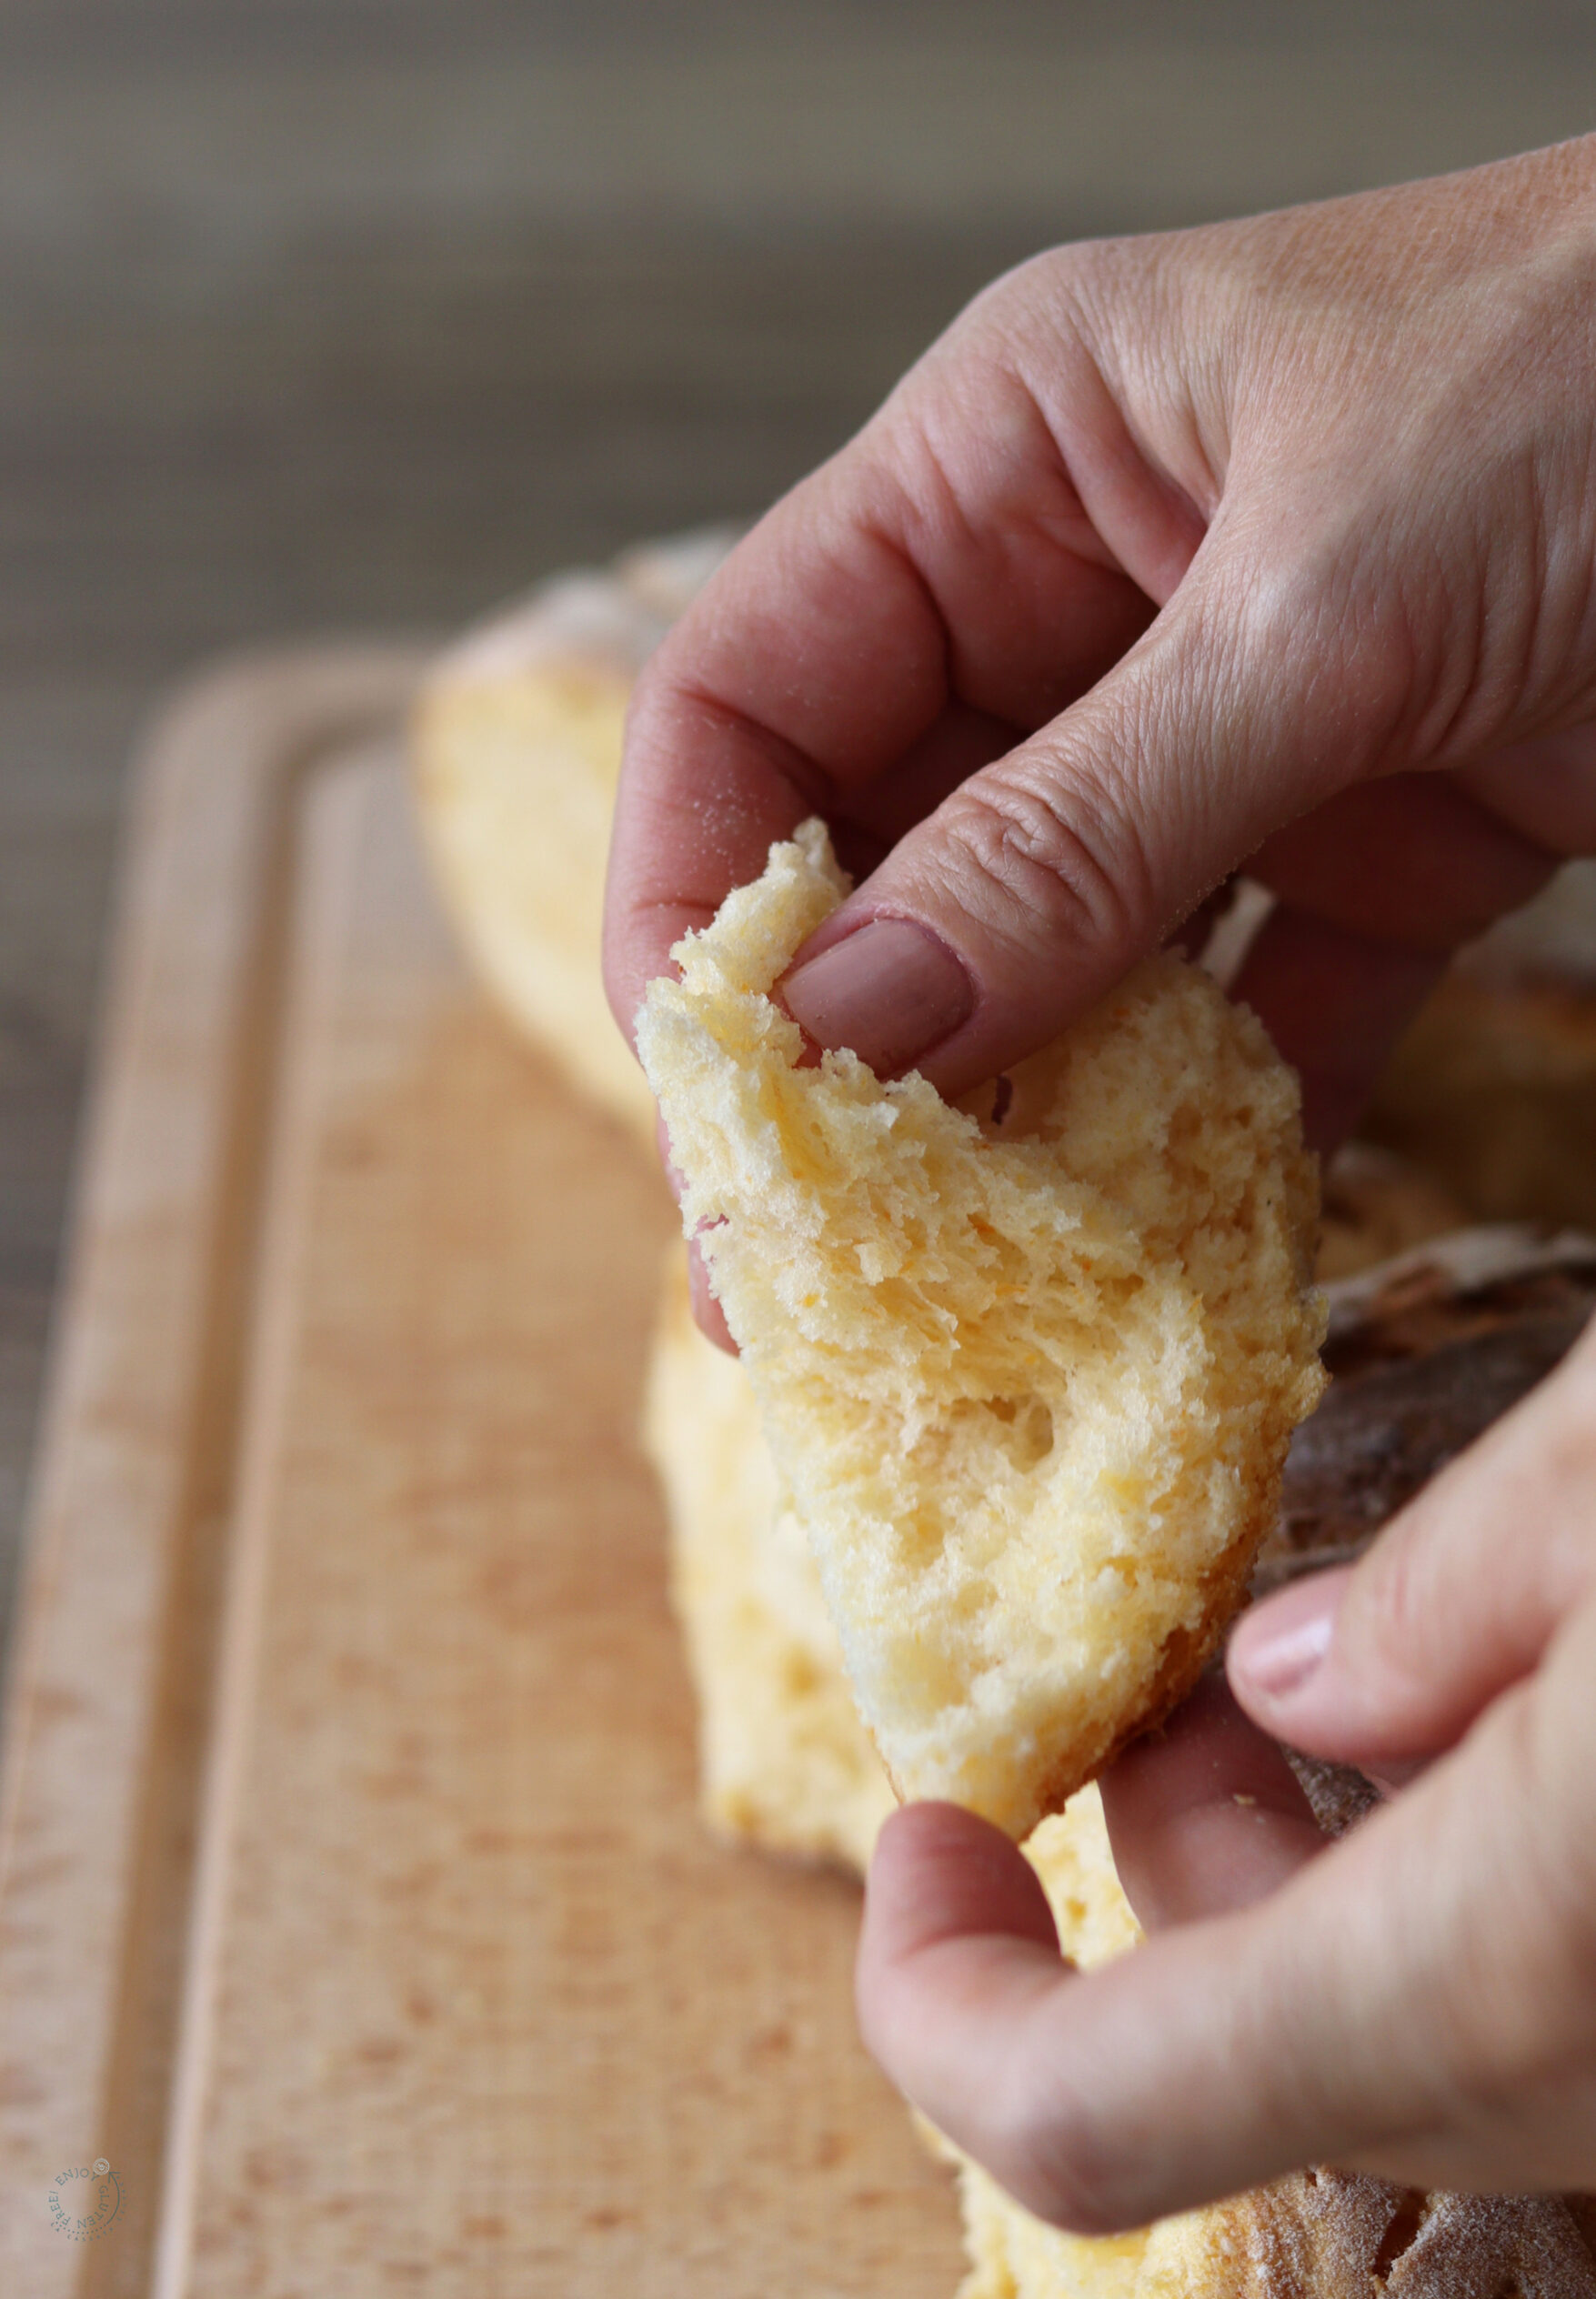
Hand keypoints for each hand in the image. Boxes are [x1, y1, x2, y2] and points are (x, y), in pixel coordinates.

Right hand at [607, 137, 1595, 1346]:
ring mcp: (1223, 738)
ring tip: (940, 1300)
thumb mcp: (1330, 601)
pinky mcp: (1371, 843)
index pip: (754, 694)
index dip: (694, 891)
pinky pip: (1245, 1014)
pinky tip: (1160, 1256)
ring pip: (1052, 958)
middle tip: (784, 1265)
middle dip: (836, 1059)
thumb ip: (1084, 825)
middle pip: (883, 854)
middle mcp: (1086, 607)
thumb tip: (850, 1027)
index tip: (712, 1088)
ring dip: (1005, 1122)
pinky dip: (1210, 1134)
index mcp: (1011, 465)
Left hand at [854, 1315, 1595, 2227]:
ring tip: (1317, 1654)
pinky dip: (1438, 1886)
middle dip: (1147, 1855)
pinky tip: (1486, 1709)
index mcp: (1489, 1959)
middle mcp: (1573, 2080)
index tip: (914, 1831)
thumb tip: (1297, 1680)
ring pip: (1389, 2034)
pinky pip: (1512, 2004)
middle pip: (1238, 2059)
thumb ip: (1441, 1595)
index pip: (1087, 2111)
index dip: (935, 2001)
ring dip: (1300, 1864)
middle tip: (1150, 1673)